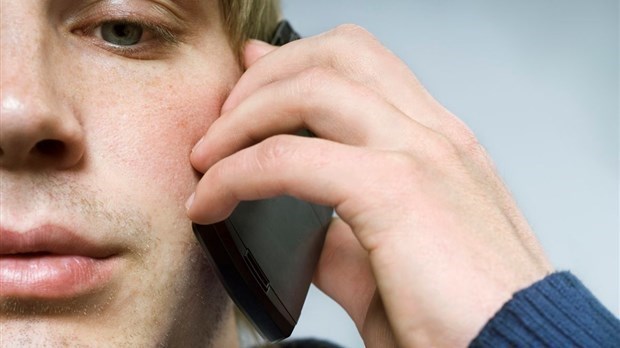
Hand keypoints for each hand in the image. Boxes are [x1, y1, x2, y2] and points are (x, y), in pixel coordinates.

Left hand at [187, 25, 552, 346]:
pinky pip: (290, 158)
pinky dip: (238, 173)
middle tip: (220, 126)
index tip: (249, 84)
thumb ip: (346, 239)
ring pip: (311, 88)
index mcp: (435, 144)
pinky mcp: (396, 192)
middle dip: (262, 79)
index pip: (361, 66)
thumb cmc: (464, 317)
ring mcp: (419, 155)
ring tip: (209, 159)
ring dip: (242, 116)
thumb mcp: (394, 266)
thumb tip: (305, 229)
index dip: (295, 64)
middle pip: (335, 54)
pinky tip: (213, 200)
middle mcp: (431, 135)